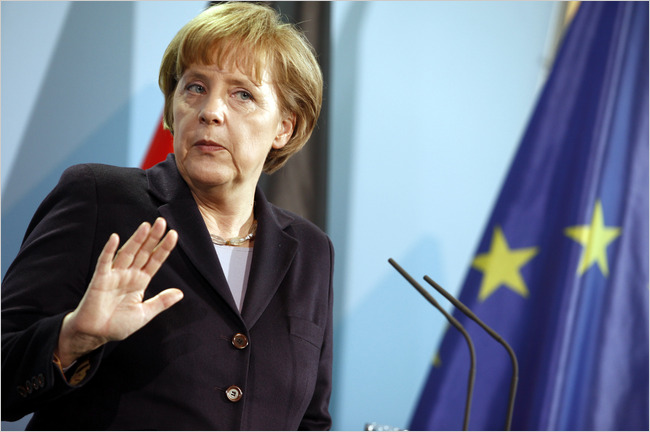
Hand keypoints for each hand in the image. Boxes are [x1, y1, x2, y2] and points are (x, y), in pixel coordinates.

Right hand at [55, 218, 182, 367]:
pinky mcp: (100, 280)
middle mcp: (129, 274)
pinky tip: (115, 238)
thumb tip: (180, 293)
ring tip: (146, 226)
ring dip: (136, 239)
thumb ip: (161, 302)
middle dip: (152, 238)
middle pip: (143, 252)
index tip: (174, 234)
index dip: (164, 248)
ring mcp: (114, 275)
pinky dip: (109, 250)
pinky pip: (105, 262)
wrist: (95, 334)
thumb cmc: (118, 324)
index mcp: (140, 281)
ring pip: (127, 253)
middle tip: (162, 222)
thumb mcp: (144, 313)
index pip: (155, 261)